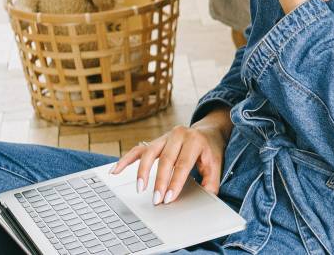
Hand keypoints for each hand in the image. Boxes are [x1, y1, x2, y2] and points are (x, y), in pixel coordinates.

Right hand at [109, 119, 228, 204]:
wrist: (207, 132)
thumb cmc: (209, 151)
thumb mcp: (216, 164)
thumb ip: (211, 182)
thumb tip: (205, 198)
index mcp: (195, 140)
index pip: (183, 163)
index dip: (175, 182)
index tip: (168, 198)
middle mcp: (178, 135)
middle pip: (165, 159)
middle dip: (159, 181)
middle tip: (156, 200)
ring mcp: (164, 137)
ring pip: (149, 153)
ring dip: (142, 171)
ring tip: (140, 188)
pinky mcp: (154, 141)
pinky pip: (138, 150)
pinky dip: (126, 160)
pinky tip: (116, 171)